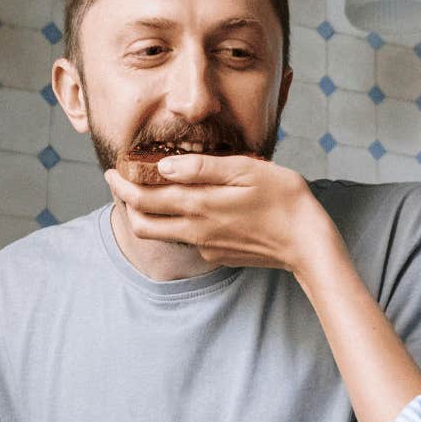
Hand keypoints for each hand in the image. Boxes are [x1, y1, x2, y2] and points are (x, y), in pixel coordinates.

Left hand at [101, 154, 340, 273]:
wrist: (308, 243)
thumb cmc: (284, 199)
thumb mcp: (247, 170)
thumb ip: (203, 167)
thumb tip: (164, 166)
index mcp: (199, 205)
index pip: (144, 199)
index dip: (122, 186)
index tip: (112, 172)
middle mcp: (196, 231)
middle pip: (143, 223)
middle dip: (126, 202)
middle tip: (120, 182)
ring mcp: (206, 247)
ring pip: (162, 234)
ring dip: (147, 215)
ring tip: (148, 193)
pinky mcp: (217, 255)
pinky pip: (187, 239)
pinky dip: (178, 222)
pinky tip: (192, 206)